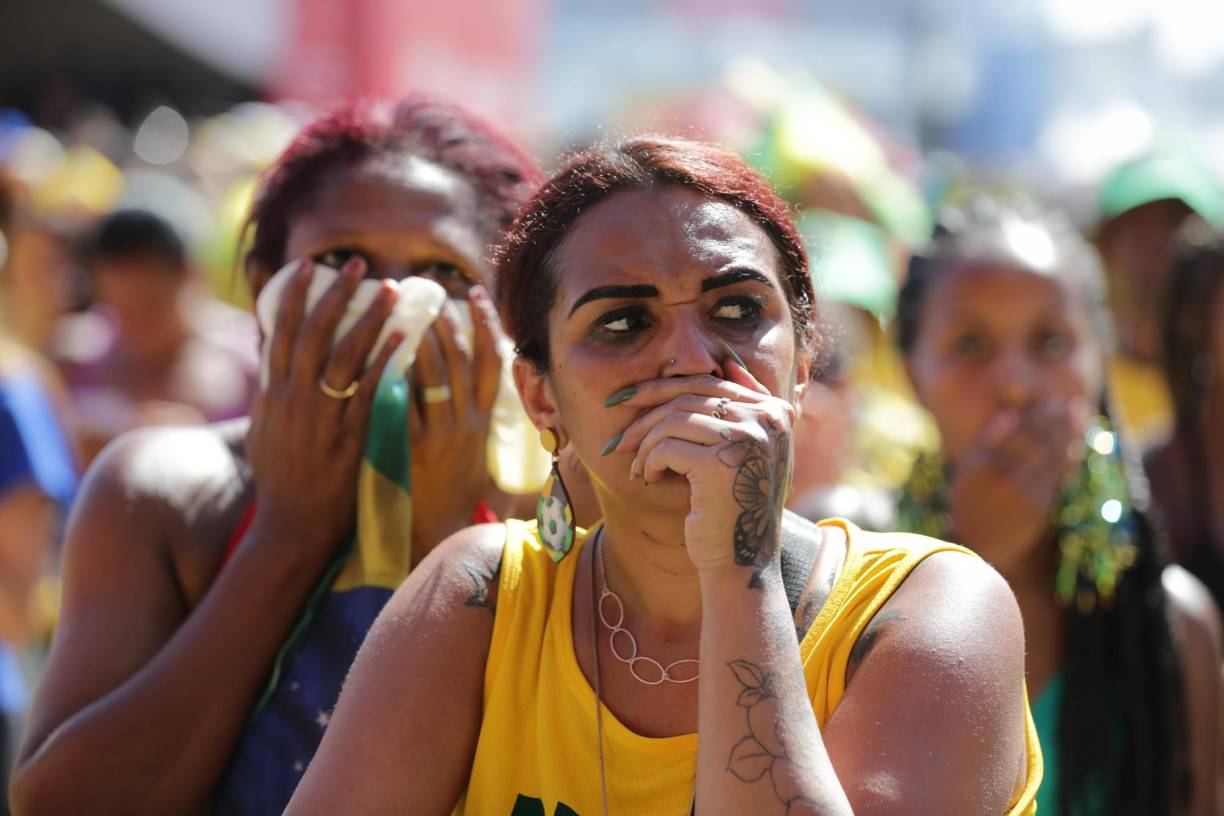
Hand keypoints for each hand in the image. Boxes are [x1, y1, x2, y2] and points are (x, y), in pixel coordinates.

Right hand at [246, 258, 402, 554]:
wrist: (295, 524)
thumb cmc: (280, 477)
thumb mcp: (263, 427)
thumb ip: (270, 388)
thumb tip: (269, 353)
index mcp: (274, 393)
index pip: (281, 332)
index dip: (295, 295)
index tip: (308, 265)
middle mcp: (296, 397)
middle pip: (316, 332)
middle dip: (336, 293)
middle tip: (356, 262)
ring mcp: (325, 415)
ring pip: (347, 354)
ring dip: (370, 317)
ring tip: (391, 288)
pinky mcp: (353, 433)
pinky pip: (373, 388)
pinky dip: (387, 359)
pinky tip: (405, 335)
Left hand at [406, 286, 502, 556]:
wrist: (435, 533)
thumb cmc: (449, 492)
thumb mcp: (469, 451)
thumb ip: (464, 415)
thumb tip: (457, 380)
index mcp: (481, 421)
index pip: (492, 362)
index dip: (486, 324)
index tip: (473, 292)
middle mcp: (466, 423)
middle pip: (462, 360)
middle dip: (447, 321)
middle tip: (428, 290)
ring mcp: (441, 434)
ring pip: (434, 376)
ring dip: (420, 339)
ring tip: (403, 309)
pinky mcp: (413, 447)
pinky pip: (404, 403)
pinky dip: (393, 376)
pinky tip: (378, 352)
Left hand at [607, 359, 796, 578]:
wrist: (741, 561)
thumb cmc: (734, 506)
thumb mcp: (744, 452)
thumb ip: (739, 410)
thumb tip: (723, 362)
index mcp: (777, 411)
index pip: (711, 382)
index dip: (665, 387)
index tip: (630, 397)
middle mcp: (768, 420)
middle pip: (689, 397)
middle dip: (646, 414)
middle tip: (622, 438)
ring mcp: (747, 439)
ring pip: (673, 421)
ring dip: (646, 444)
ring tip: (638, 466)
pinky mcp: (720, 463)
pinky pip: (666, 447)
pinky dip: (649, 463)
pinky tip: (649, 479)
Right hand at [946, 398, 1087, 570]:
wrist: (979, 544)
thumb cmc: (971, 501)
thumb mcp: (968, 471)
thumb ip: (987, 444)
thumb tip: (1010, 416)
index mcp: (981, 465)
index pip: (1016, 431)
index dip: (1036, 415)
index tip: (1049, 402)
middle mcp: (1002, 478)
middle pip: (1037, 440)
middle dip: (1054, 420)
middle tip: (1066, 405)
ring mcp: (1022, 494)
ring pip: (1051, 457)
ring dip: (1067, 434)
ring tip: (1076, 417)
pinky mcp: (1039, 507)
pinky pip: (1058, 477)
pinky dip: (1068, 459)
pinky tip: (1074, 447)